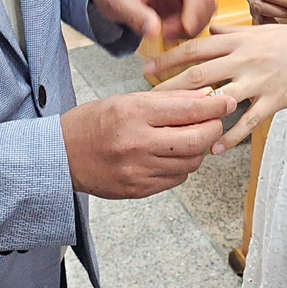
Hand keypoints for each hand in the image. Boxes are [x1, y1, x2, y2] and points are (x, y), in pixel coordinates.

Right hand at [60, 88, 236, 198]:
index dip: (214, 105)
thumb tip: (205, 97)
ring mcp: (138, 171)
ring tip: (190, 137)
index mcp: (133, 114)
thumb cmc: (92, 123)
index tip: (226, 101)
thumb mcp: (126, 101)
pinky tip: (172, 155)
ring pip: (191, 162)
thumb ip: (167, 100)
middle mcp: (137, 144)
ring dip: (198, 149)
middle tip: (213, 122)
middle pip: (196, 140)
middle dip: (213, 129)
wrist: (60, 156)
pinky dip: (182, 166)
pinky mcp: (138, 190)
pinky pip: (176, 179)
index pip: (188, 110)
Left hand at [92, 0, 215, 48]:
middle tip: (170, 35)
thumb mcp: (117, 2)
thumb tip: (155, 31)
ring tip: (168, 35)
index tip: (187, 28)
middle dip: (194, 19)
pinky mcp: (183, 3)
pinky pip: (198, 16)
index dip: (196, 5)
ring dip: (194, 25)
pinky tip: (170, 35)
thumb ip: (136, 16)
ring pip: (206, 7)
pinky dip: (190, 28)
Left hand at [144, 22, 286, 152]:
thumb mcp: (264, 31)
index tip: (146, 67)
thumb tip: (211, 28)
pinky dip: (230, 136)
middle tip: (144, 98)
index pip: (196, 46)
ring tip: (172, 129)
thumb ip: (235, 31)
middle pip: (199, 72)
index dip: (168, 57)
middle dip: (168, 85)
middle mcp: (246, 57)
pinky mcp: (277, 99)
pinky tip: (215, 150)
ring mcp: (261, 79)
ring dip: (193, 114)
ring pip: (219, 97)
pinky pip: (248, 120)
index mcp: (241, 39)